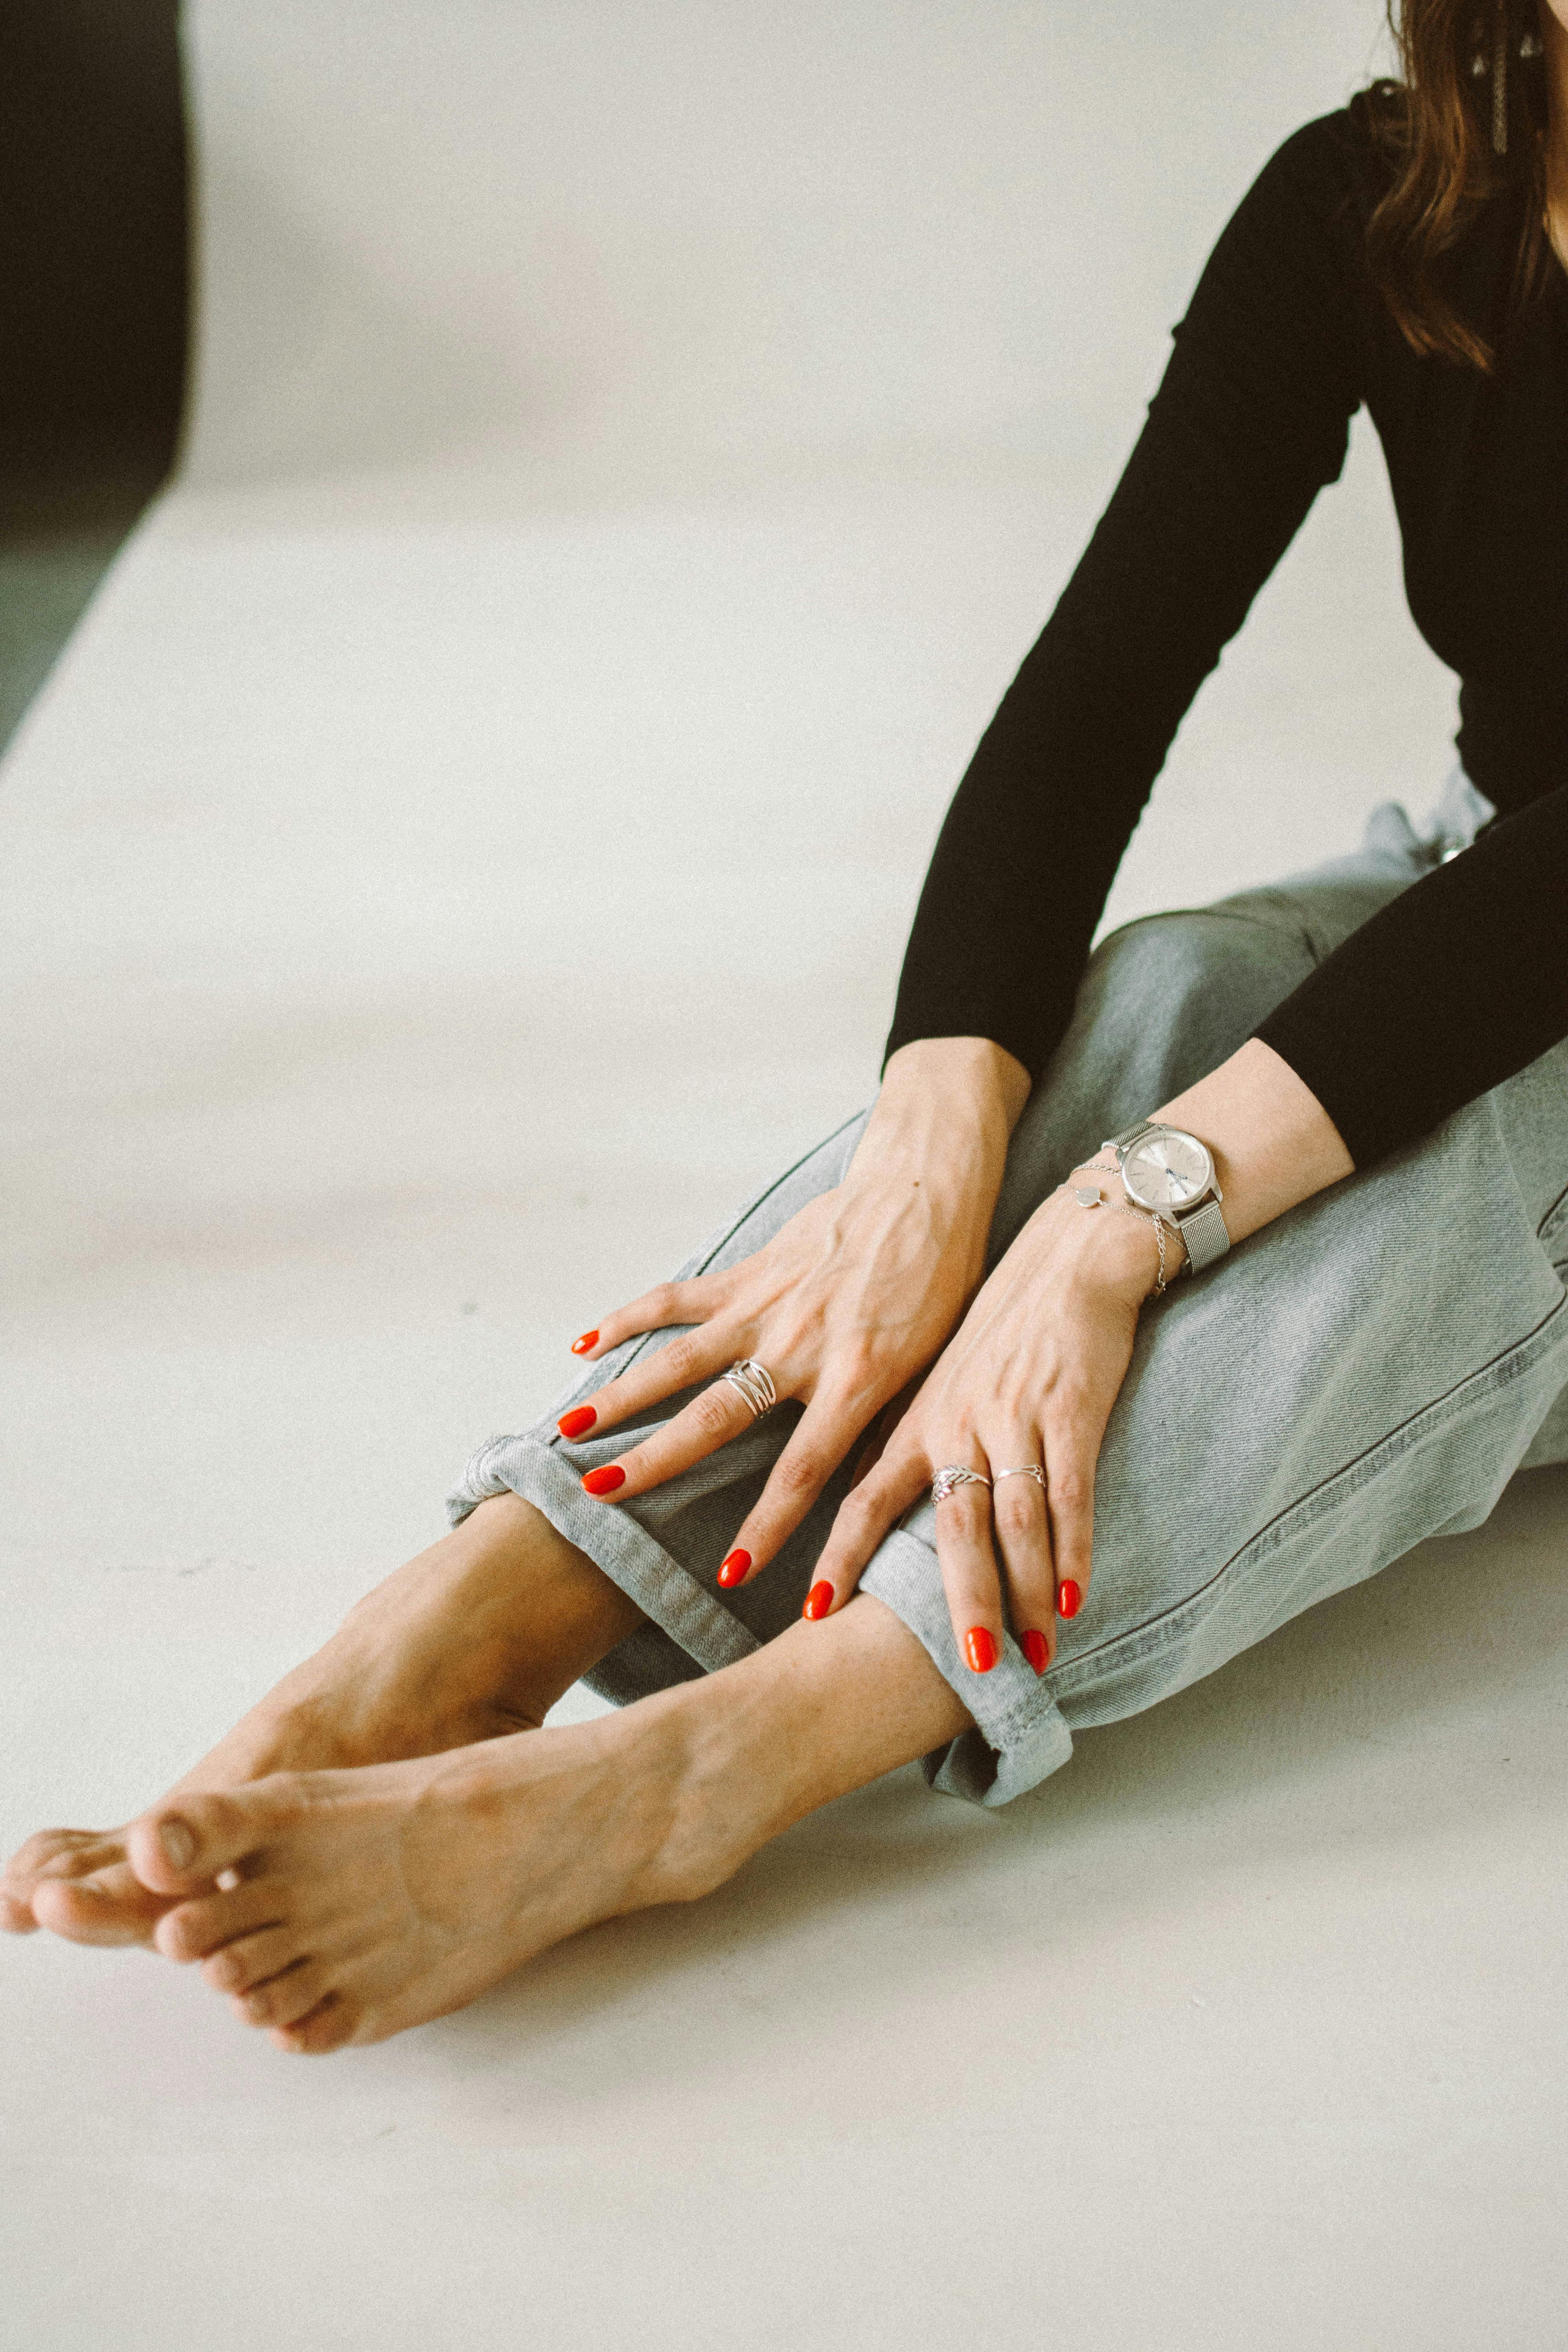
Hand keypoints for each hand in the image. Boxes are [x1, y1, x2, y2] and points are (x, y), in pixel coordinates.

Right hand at [559, 1038, 1030, 1581]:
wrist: (928, 1193)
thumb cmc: (939, 1288)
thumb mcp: (931, 1369)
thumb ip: (887, 1433)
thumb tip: (861, 1504)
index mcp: (855, 1379)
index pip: (802, 1471)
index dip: (767, 1527)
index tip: (729, 1574)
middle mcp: (801, 1345)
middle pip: (715, 1417)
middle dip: (657, 1462)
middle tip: (601, 1497)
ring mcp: (767, 1304)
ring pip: (680, 1358)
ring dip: (622, 1395)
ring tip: (571, 1432)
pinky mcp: (750, 1269)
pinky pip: (678, 1298)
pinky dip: (628, 1319)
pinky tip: (582, 1345)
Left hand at [803, 1166, 1166, 1673]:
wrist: (1068, 1254)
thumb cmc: (1002, 1321)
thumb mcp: (937, 1376)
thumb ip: (907, 1437)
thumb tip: (867, 1497)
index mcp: (918, 1418)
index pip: (865, 1499)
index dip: (840, 1558)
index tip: (812, 1615)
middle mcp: (958, 1422)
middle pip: (950, 1528)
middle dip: (957, 1603)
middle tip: (960, 1668)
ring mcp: (1016, 1418)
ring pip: (1014, 1522)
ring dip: (1024, 1595)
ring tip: (1029, 1657)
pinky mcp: (1072, 1411)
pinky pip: (1070, 1494)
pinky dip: (1073, 1550)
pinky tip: (1077, 1599)